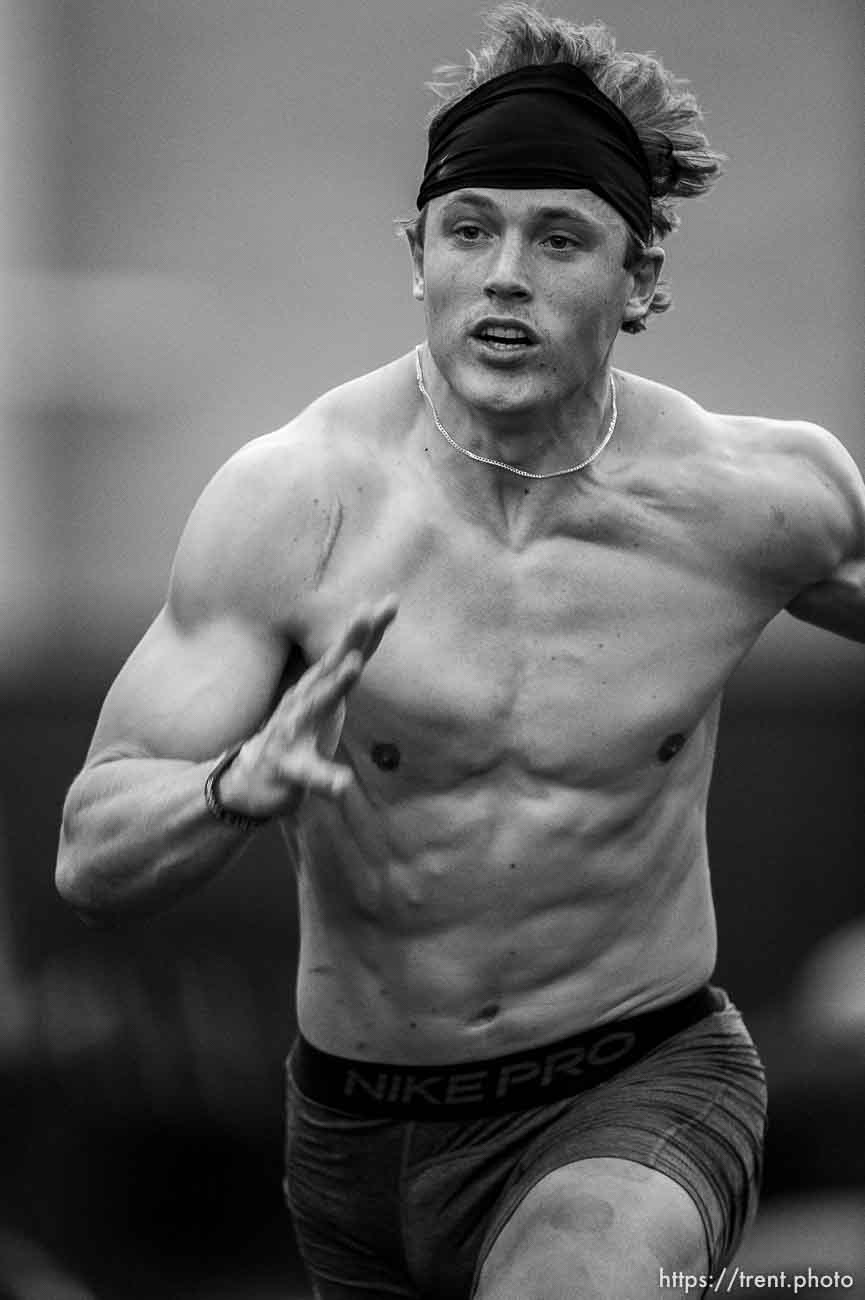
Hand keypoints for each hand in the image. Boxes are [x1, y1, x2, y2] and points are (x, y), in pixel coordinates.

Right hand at [219, 595, 397, 816]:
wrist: (252, 778)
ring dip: (334, 685)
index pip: (349, 652)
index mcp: (320, 687)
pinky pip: (306, 771)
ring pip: (315, 705)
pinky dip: (324, 777)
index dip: (370, 628)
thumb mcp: (325, 702)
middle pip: (331, 665)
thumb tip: (364, 644)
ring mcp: (292, 730)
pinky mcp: (286, 765)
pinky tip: (342, 784)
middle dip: (350, 640)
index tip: (390, 602)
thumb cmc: (297, 735)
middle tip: (368, 612)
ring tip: (354, 667)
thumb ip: (345, 675)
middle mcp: (304, 701)